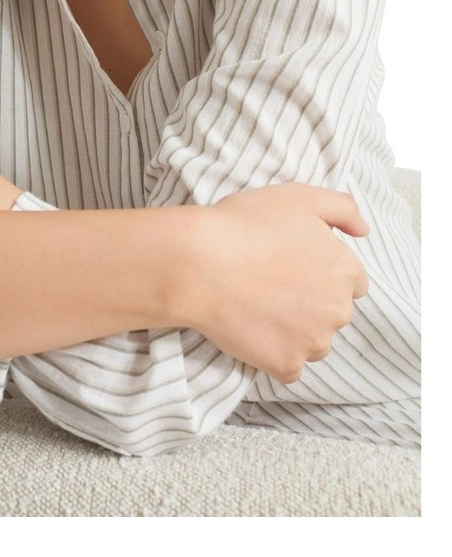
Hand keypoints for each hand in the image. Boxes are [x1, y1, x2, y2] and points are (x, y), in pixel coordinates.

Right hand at [187, 182, 369, 383]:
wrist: (199, 263)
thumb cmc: (245, 225)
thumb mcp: (299, 197)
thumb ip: (342, 209)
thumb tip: (363, 231)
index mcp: (345, 271)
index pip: (350, 281)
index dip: (321, 272)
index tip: (291, 265)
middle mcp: (338, 310)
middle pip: (332, 313)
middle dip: (310, 302)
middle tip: (269, 282)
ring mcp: (313, 342)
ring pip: (313, 342)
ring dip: (294, 330)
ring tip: (258, 305)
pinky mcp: (286, 365)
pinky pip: (289, 367)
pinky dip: (274, 353)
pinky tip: (252, 329)